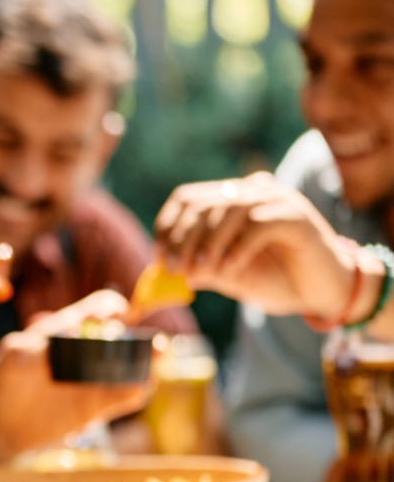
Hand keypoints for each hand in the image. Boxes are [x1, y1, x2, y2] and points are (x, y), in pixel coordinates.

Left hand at [0, 291, 150, 463]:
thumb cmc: (2, 382)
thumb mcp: (10, 358)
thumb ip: (33, 345)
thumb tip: (60, 337)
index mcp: (69, 329)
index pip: (102, 308)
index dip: (112, 308)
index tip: (113, 318)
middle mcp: (90, 351)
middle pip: (127, 335)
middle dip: (138, 336)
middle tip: (143, 344)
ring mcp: (97, 379)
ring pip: (135, 364)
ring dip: (148, 359)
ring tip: (154, 359)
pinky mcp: (99, 406)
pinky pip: (129, 395)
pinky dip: (139, 388)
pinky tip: (138, 387)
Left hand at [154, 172, 356, 317]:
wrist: (322, 291)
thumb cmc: (276, 279)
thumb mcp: (228, 274)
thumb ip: (200, 268)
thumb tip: (165, 269)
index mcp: (234, 198)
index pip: (187, 199)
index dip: (167, 227)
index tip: (159, 258)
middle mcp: (254, 191)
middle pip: (203, 204)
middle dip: (183, 240)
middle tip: (178, 270)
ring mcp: (277, 200)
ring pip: (229, 210)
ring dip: (209, 245)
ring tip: (205, 273)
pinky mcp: (297, 216)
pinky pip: (258, 224)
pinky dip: (238, 249)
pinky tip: (233, 270)